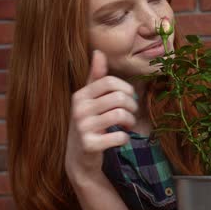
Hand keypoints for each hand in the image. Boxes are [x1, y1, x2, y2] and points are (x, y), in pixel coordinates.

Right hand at [65, 50, 137, 184]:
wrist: (79, 158)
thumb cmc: (89, 123)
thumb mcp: (90, 99)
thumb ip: (95, 77)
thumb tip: (98, 52)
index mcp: (80, 95)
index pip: (110, 82)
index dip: (127, 89)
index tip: (130, 98)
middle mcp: (78, 109)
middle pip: (119, 98)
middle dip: (132, 107)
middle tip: (131, 114)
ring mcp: (82, 127)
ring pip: (120, 115)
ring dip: (130, 122)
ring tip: (128, 126)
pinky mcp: (89, 145)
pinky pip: (119, 136)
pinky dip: (125, 138)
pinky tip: (121, 139)